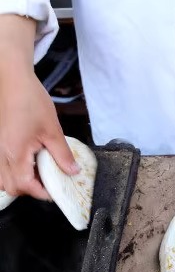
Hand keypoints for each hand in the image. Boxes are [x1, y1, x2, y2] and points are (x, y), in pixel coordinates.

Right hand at [0, 15, 78, 199]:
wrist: (11, 79)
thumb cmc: (29, 99)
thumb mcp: (53, 130)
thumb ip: (62, 154)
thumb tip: (72, 171)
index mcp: (15, 153)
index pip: (26, 186)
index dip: (43, 192)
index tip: (57, 190)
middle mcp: (1, 154)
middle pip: (11, 187)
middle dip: (30, 190)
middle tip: (49, 183)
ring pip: (3, 178)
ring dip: (21, 181)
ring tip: (39, 173)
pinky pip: (2, 166)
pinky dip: (15, 170)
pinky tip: (29, 162)